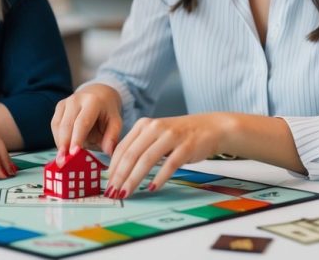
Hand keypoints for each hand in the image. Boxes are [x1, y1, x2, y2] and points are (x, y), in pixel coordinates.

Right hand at [50, 83, 122, 164]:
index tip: (73, 154)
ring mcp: (65, 102)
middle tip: (63, 163)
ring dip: (60, 143)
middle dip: (64, 144)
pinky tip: (63, 150)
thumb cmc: (107, 113)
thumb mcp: (115, 122)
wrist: (98, 95)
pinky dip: (58, 139)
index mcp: (92, 101)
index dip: (77, 139)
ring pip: (58, 125)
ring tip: (62, 160)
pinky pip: (55, 125)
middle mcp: (76, 99)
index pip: (82, 122)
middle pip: (67, 125)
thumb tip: (108, 151)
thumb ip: (112, 136)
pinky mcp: (59, 106)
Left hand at [104, 113, 231, 197]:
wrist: (211, 128)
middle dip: (119, 176)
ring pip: (146, 160)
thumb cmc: (180, 135)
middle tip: (112, 192)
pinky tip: (151, 188)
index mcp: (144, 125)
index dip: (112, 167)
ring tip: (126, 193)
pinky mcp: (186, 146)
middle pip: (131, 154)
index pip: (122, 148)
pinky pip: (169, 164)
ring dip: (134, 179)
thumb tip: (119, 171)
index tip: (107, 184)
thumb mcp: (156, 135)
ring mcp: (171, 136)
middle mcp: (155, 128)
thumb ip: (140, 147)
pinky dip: (159, 177)